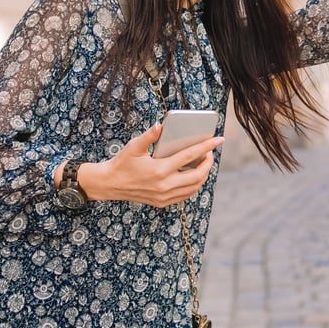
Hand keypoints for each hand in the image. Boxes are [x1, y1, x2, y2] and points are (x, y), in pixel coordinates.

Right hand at [77, 123, 223, 207]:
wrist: (109, 185)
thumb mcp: (134, 146)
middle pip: (198, 175)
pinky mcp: (162, 202)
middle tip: (210, 151)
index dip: (207, 146)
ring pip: (194, 187)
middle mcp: (164, 185)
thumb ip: (150, 135)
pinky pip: (186, 194)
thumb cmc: (122, 163)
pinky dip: (194, 184)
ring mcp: (164, 196)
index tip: (219, 139)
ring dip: (203, 174)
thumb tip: (162, 125)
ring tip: (204, 161)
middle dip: (209, 162)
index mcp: (160, 170)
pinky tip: (194, 174)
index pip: (190, 156)